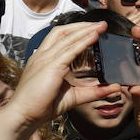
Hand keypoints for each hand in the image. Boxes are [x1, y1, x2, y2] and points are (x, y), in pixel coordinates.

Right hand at [0, 21, 120, 131]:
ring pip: (68, 37)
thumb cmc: (43, 105)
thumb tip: (115, 88)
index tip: (95, 29)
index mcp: (45, 59)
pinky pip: (70, 50)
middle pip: (63, 32)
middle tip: (102, 24)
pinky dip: (84, 41)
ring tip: (102, 26)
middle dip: (83, 25)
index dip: (78, 31)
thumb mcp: (75, 96)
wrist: (24, 115)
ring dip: (86, 29)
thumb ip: (94, 91)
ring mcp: (45, 59)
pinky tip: (95, 36)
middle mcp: (43, 55)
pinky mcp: (51, 66)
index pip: (61, 37)